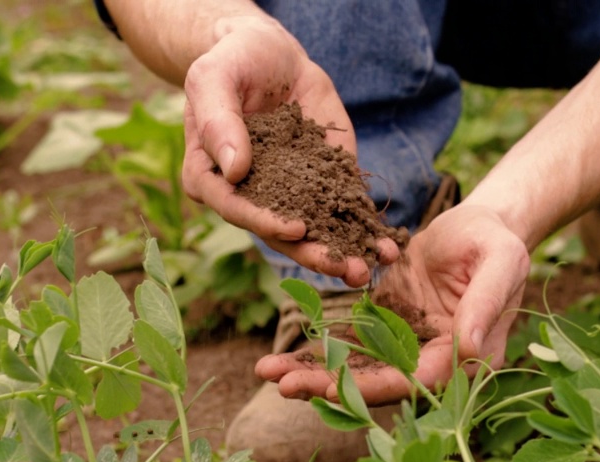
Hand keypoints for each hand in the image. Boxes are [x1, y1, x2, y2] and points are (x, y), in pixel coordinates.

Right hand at [181, 17, 395, 286]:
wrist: (272, 54)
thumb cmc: (233, 62)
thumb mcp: (214, 78)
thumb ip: (218, 121)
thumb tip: (235, 170)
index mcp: (212, 178)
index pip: (236, 208)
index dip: (264, 222)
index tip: (297, 228)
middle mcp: (250, 195)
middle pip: (277, 233)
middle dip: (311, 254)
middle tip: (343, 268)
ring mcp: (289, 193)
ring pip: (312, 232)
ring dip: (340, 253)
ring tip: (368, 269)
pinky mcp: (324, 181)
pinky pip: (342, 210)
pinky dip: (364, 230)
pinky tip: (387, 247)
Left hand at [256, 205, 530, 404]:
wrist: (480, 224)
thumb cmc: (496, 241)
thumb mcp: (499, 261)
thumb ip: (486, 303)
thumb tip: (471, 350)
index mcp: (473, 356)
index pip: (422, 380)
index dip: (380, 386)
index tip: (335, 387)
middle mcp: (437, 362)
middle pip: (383, 383)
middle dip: (334, 386)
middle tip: (286, 385)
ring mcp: (410, 348)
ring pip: (361, 370)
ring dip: (317, 374)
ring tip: (271, 372)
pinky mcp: (388, 329)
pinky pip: (351, 348)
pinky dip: (319, 353)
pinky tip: (282, 358)